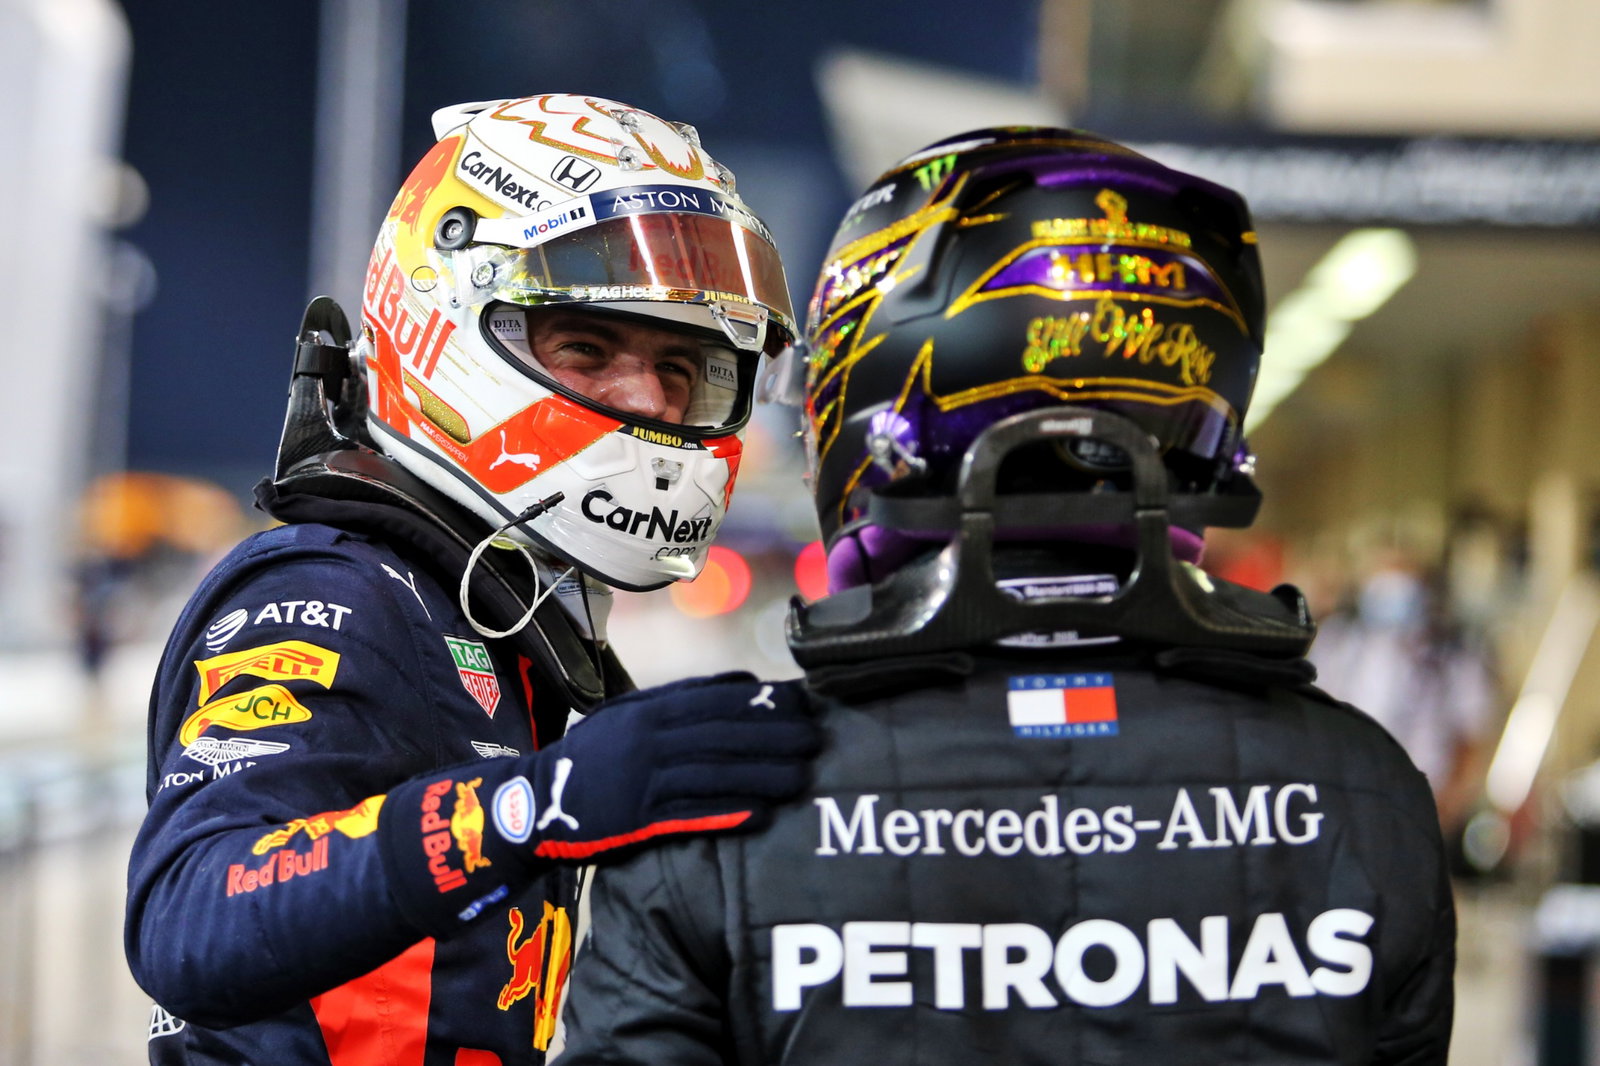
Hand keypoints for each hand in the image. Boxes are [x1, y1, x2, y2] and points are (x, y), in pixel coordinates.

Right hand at [511, 672, 821, 860]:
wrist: (537, 799)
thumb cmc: (596, 755)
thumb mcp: (632, 713)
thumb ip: (684, 698)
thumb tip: (744, 683)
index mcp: (650, 709)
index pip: (717, 700)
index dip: (763, 703)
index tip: (803, 705)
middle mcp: (649, 738)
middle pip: (723, 735)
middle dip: (773, 737)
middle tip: (815, 740)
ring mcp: (643, 778)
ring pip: (714, 773)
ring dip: (762, 775)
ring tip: (801, 779)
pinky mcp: (638, 817)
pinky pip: (691, 814)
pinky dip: (729, 812)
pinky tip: (763, 814)